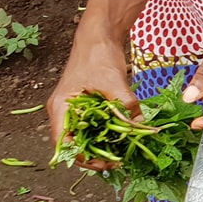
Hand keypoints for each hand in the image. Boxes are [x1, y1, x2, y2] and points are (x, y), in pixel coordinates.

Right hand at [48, 32, 135, 160]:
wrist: (99, 36)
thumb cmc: (98, 56)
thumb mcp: (114, 83)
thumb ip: (126, 106)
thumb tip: (142, 126)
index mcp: (61, 109)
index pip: (65, 145)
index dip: (84, 159)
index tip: (106, 165)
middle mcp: (63, 112)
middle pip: (74, 144)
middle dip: (95, 155)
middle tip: (119, 162)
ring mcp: (73, 108)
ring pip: (85, 136)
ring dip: (102, 145)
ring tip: (122, 152)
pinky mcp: (85, 104)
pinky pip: (94, 125)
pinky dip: (107, 132)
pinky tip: (123, 137)